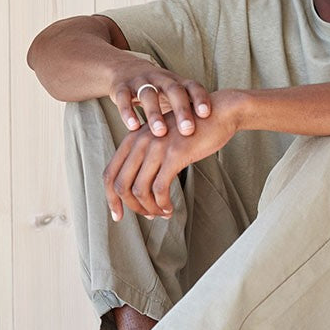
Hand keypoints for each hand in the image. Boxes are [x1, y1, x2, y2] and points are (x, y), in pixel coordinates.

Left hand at [103, 98, 238, 220]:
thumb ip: (148, 154)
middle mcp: (139, 142)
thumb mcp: (163, 138)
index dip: (111, 198)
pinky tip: (170, 208)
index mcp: (132, 138)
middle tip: (146, 216)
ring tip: (162, 213)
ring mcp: (156, 148)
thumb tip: (140, 184)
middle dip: (130, 207)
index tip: (118, 214)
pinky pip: (160, 188)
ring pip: (140, 190)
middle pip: (121, 185)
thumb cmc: (194, 128)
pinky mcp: (174, 155)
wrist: (219, 112)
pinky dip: (163, 203)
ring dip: (149, 208)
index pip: (109, 174)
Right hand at [110, 59, 212, 137]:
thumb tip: (216, 134)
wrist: (124, 69)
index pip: (193, 87)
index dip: (201, 98)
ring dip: (155, 114)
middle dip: (181, 110)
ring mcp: (141, 81)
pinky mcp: (121, 87)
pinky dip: (127, 112)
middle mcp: (161, 79)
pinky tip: (133, 128)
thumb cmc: (159, 91)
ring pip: (148, 94)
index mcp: (178, 82)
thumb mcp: (175, 97)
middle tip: (188, 130)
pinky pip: (123, 98)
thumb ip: (191, 112)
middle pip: (174, 90)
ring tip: (160, 133)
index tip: (207, 114)